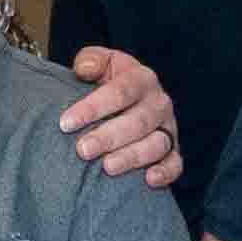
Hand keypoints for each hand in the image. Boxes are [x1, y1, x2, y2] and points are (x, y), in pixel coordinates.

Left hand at [61, 46, 183, 190]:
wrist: (129, 101)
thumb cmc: (109, 83)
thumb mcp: (100, 63)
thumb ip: (90, 60)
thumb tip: (85, 69)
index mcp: (142, 79)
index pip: (120, 92)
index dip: (93, 108)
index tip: (66, 123)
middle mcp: (159, 103)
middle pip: (138, 121)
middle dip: (109, 136)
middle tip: (83, 150)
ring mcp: (168, 128)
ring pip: (157, 144)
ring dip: (132, 157)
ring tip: (107, 167)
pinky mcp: (173, 151)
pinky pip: (175, 163)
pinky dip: (165, 172)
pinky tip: (148, 180)